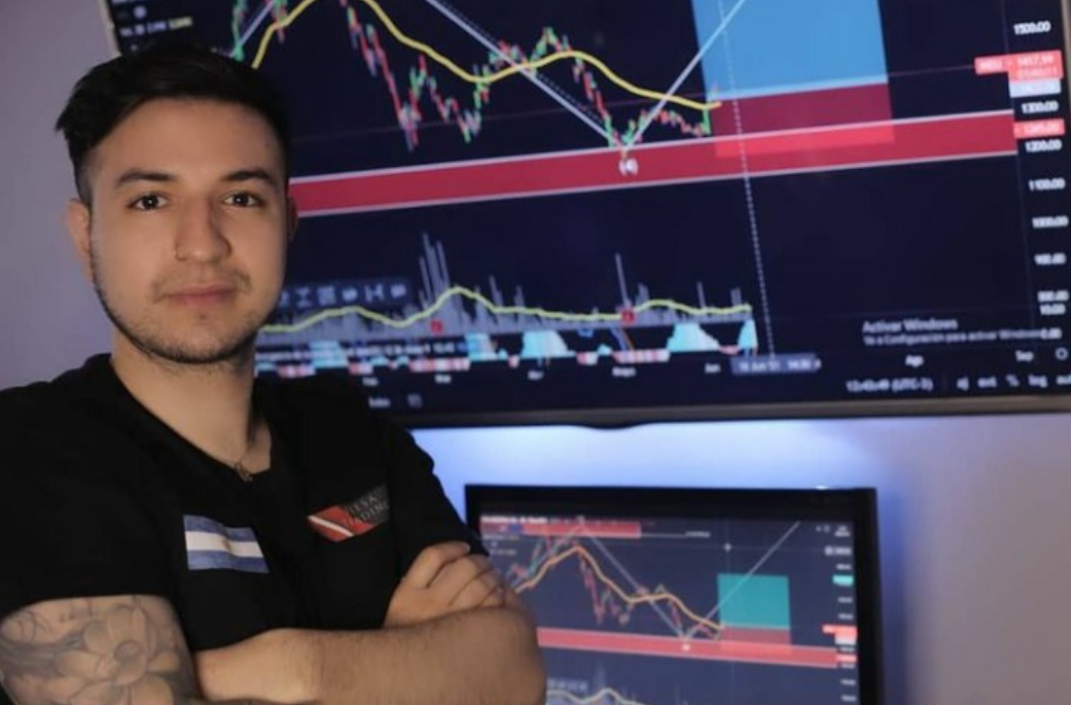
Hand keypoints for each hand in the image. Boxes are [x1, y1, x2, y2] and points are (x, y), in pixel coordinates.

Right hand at [384, 541, 505, 627]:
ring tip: (494, 578)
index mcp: (406, 594)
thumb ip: (420, 583)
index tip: (464, 547)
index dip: (453, 547)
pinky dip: (499, 595)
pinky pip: (491, 604)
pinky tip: (498, 596)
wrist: (403, 675)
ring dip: (493, 576)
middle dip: (480, 561)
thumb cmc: (409, 636)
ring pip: (481, 584)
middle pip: (463, 567)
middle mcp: (427, 605)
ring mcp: (448, 621)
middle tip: (485, 564)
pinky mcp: (467, 636)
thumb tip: (457, 558)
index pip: (433, 555)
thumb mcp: (401, 606)